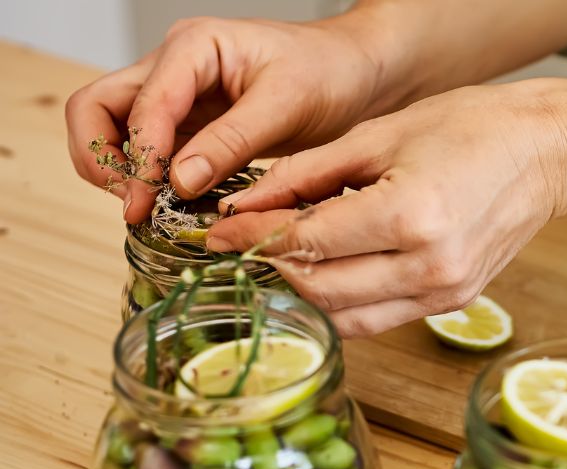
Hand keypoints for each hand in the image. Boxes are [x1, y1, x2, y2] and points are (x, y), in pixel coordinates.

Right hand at [66, 7, 403, 222]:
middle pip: (97, 108)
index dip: (139, 158)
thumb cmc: (329, 72)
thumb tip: (179, 182)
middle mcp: (173, 67)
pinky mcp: (192, 125)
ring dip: (120, 171)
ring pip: (114, 130)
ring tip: (149, 210)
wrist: (356, 72)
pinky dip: (149, 179)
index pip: (141, 105)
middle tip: (132, 205)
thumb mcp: (286, 105)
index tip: (147, 202)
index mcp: (193, 48)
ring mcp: (178, 96)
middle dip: (102, 159)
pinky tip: (172, 206)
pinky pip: (151, 152)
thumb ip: (230, 142)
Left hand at [205, 80, 566, 336]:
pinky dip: (341, 302)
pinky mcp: (452, 303)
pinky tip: (323, 274)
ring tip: (276, 261)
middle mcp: (429, 267)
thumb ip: (306, 174)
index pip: (307, 242)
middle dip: (268, 268)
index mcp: (411, 217)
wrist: (545, 153)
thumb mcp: (379, 135)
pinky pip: (378, 318)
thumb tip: (245, 204)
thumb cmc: (473, 129)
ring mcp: (444, 293)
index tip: (218, 229)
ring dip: (302, 292)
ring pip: (345, 316)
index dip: (252, 238)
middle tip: (239, 244)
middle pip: (319, 289)